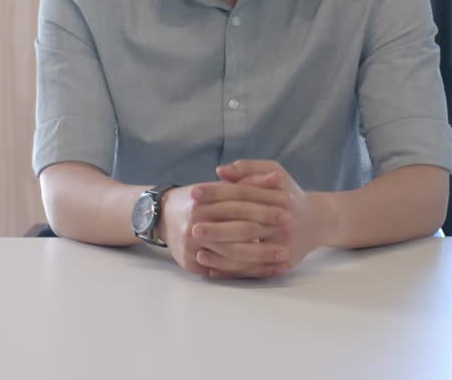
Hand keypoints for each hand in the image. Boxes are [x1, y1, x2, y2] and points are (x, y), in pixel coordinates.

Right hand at [158, 184, 289, 277]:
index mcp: (200, 200)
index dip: (264, 203)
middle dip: (266, 228)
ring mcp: (191, 247)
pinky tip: (269, 270)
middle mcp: (194, 224)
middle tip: (290, 228)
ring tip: (284, 254)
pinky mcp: (191, 265)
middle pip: (237, 228)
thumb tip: (275, 179)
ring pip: (233, 254)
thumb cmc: (196, 199)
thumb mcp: (217, 186)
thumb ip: (247, 181)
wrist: (162, 218)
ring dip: (262, 255)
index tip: (287, 205)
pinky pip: (225, 272)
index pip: (238, 201)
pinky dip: (249, 271)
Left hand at [194, 160, 325, 277]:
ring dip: (222, 256)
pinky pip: (254, 271)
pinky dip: (232, 272)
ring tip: (199, 253)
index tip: (193, 194)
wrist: (317, 221)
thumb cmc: (289, 194)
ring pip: (249, 253)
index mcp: (279, 196)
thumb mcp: (275, 172)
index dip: (216, 193)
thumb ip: (248, 169)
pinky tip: (212, 270)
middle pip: (245, 226)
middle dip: (217, 229)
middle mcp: (284, 221)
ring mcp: (285, 244)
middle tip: (192, 229)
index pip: (242, 193)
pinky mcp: (283, 263)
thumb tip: (219, 171)